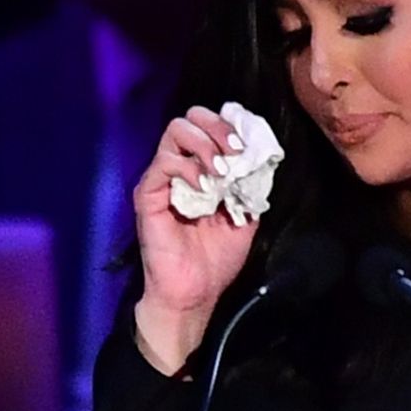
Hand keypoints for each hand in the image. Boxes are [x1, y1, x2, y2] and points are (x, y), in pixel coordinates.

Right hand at [131, 105, 254, 372]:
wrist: (195, 292)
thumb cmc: (216, 258)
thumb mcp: (246, 216)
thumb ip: (250, 185)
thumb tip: (262, 157)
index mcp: (202, 168)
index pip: (209, 125)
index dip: (230, 125)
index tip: (248, 143)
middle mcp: (180, 167)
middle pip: (190, 118)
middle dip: (218, 127)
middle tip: (235, 150)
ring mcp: (162, 178)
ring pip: (175, 130)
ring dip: (205, 144)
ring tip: (220, 171)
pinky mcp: (148, 194)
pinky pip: (163, 163)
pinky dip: (187, 167)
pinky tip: (204, 187)